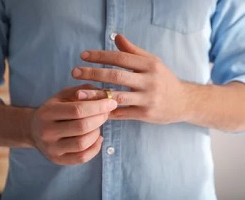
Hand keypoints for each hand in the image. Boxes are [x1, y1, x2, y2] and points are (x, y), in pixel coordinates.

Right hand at [30, 84, 117, 164]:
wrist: (33, 129)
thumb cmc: (53, 109)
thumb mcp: (63, 95)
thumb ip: (83, 91)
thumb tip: (105, 94)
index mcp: (47, 112)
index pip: (78, 110)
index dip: (98, 106)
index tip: (111, 103)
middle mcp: (46, 132)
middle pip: (82, 127)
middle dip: (100, 118)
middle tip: (107, 113)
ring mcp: (51, 148)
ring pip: (83, 143)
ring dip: (97, 133)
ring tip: (97, 125)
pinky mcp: (57, 160)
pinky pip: (82, 157)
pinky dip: (95, 148)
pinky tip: (97, 138)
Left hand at [72, 35, 188, 123]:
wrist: (184, 102)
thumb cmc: (164, 79)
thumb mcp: (152, 62)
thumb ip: (133, 51)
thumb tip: (116, 37)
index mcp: (149, 65)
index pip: (121, 57)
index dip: (101, 56)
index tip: (83, 56)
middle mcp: (149, 80)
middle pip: (116, 76)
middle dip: (93, 73)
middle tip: (74, 71)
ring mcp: (148, 99)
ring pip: (117, 96)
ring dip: (96, 95)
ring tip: (78, 93)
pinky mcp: (146, 114)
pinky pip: (122, 114)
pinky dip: (107, 112)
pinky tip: (93, 110)